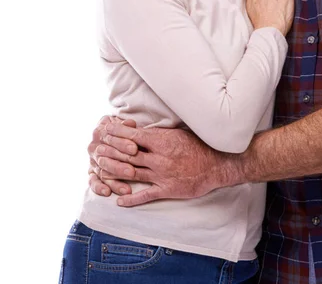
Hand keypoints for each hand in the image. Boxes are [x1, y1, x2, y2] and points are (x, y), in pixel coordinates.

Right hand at [88, 115, 137, 196]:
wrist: (112, 131)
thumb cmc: (123, 128)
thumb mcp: (124, 124)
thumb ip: (127, 125)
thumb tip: (130, 123)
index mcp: (100, 132)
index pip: (110, 139)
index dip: (122, 144)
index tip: (135, 149)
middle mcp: (94, 147)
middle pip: (105, 157)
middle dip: (119, 165)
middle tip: (132, 172)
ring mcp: (92, 161)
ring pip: (102, 172)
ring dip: (114, 181)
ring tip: (127, 189)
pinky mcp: (91, 173)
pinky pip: (93, 181)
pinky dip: (98, 187)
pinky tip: (107, 193)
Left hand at [94, 122, 239, 206]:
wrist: (218, 164)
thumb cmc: (199, 146)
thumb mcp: (179, 133)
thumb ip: (160, 133)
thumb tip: (141, 128)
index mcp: (162, 141)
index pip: (133, 136)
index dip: (116, 134)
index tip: (105, 131)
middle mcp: (159, 158)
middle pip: (128, 154)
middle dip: (110, 151)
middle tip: (96, 149)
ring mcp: (162, 175)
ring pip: (132, 173)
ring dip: (114, 171)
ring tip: (100, 169)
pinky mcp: (167, 190)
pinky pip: (145, 195)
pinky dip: (130, 199)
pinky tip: (119, 200)